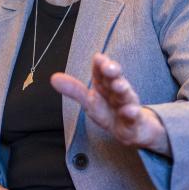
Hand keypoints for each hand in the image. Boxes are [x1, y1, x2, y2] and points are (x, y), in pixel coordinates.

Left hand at [51, 52, 169, 154]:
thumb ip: (74, 90)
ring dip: (123, 89)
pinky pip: (134, 117)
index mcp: (106, 86)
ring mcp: (128, 106)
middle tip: (108, 67)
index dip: (100, 64)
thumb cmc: (110, 112)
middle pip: (116, 79)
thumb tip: (53, 77)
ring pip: (126, 96)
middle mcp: (119, 92)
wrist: (135, 131)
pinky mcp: (135, 123)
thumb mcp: (90, 101)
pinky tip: (129, 111)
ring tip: (118, 85)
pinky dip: (132, 114)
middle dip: (112, 72)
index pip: (102, 72)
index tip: (98, 58)